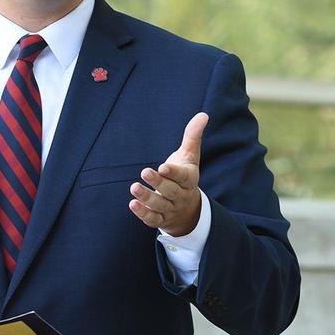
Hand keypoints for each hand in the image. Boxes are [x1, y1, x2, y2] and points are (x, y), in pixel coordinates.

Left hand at [129, 112, 207, 236]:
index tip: (163, 166)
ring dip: (147, 197)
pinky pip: (153, 220)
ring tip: (133, 187)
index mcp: (189, 180)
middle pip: (171, 191)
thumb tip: (203, 115)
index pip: (183, 177)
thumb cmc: (184, 176)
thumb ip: (192, 137)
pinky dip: (143, 213)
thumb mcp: (189, 157)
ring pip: (160, 205)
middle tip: (144, 172)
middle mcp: (181, 196)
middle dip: (158, 182)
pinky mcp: (161, 219)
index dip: (174, 172)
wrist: (188, 209)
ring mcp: (171, 209)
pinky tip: (132, 204)